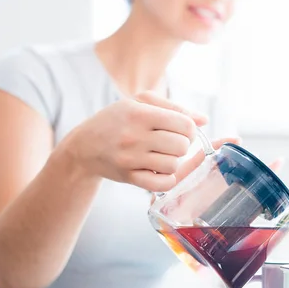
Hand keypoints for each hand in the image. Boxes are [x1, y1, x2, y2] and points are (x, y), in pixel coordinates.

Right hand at [61, 91, 206, 191]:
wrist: (84, 146)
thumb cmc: (117, 120)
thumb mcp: (141, 103)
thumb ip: (175, 108)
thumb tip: (204, 120)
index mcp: (139, 113)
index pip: (184, 124)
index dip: (190, 129)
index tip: (181, 130)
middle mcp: (134, 136)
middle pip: (182, 146)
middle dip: (182, 145)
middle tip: (171, 144)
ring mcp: (130, 158)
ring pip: (174, 165)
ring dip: (174, 161)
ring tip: (163, 155)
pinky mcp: (129, 177)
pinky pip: (163, 184)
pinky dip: (167, 179)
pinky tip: (159, 170)